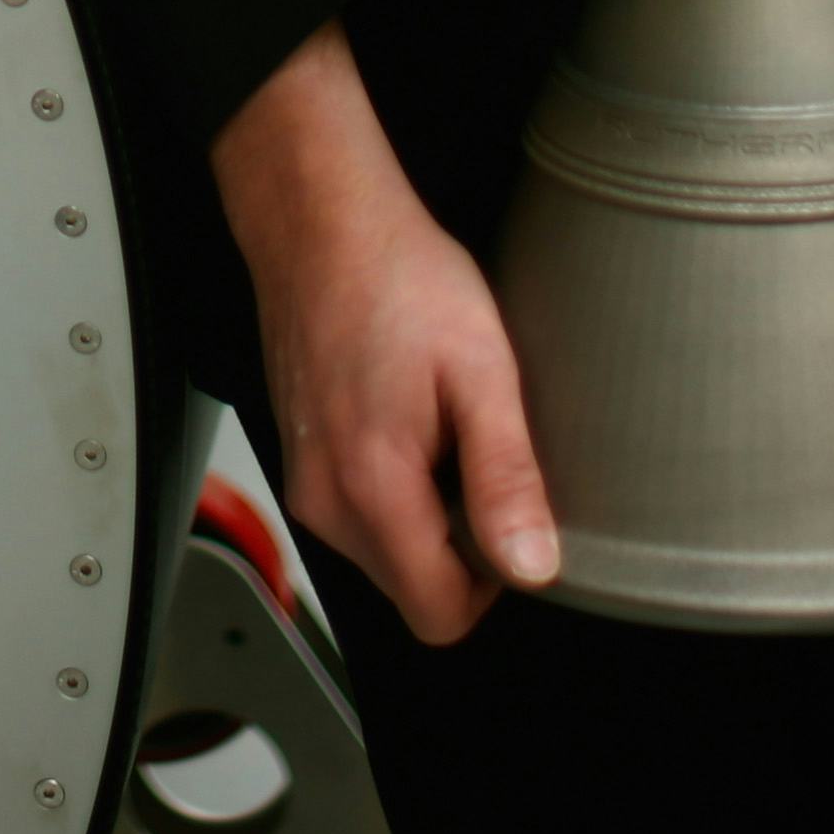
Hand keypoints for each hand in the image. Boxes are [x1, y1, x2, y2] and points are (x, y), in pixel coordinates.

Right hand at [209, 21, 558, 642]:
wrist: (319, 218)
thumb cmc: (396, 275)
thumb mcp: (482, 370)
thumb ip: (506, 478)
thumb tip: (533, 567)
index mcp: (373, 486)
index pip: (439, 616)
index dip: (494, 584)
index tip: (512, 517)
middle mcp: (326, 498)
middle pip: (411, 588)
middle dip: (460, 548)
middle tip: (482, 454)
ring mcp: (306, 479)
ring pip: (385, 552)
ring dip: (428, 514)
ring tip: (445, 425)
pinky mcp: (300, 457)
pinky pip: (359, 511)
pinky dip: (395, 484)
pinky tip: (411, 415)